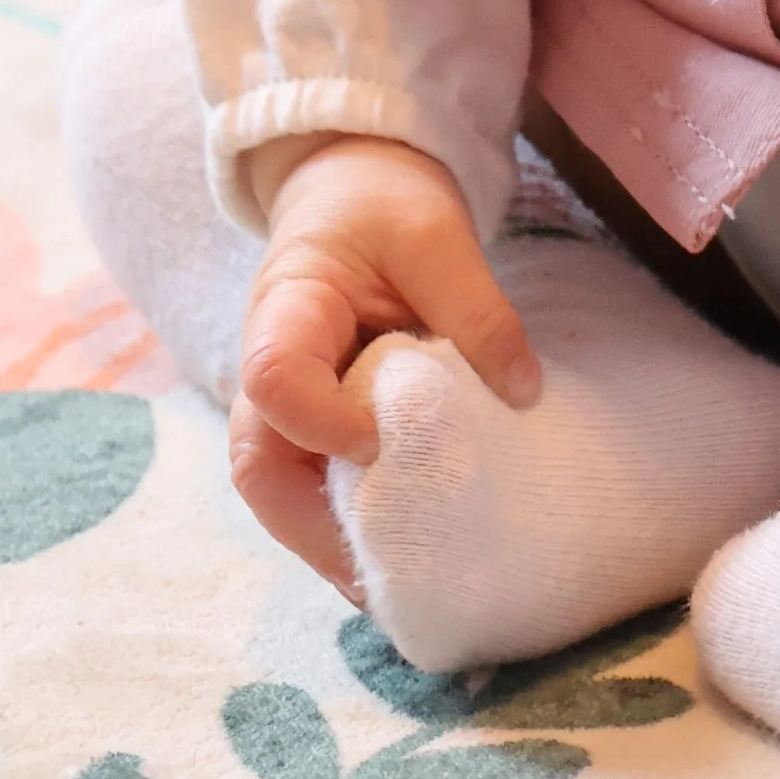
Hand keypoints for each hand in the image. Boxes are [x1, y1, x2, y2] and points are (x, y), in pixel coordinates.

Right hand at [229, 136, 540, 594]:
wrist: (349, 190)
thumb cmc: (384, 206)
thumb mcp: (437, 234)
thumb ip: (475, 307)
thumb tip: (523, 392)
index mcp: (288, 307)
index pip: (274, 378)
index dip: (319, 422)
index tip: (381, 439)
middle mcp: (267, 364)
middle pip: (256, 463)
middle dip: (309, 527)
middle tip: (381, 575)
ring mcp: (283, 403)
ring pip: (277, 489)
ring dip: (328, 540)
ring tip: (398, 589)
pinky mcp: (310, 422)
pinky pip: (311, 483)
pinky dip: (346, 523)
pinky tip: (401, 556)